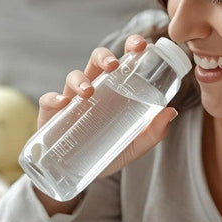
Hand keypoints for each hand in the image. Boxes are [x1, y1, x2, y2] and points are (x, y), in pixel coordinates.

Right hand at [33, 35, 179, 212]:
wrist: (78, 175)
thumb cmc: (107, 153)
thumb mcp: (134, 146)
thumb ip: (153, 132)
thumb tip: (171, 112)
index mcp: (115, 89)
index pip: (124, 60)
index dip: (130, 47)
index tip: (140, 46)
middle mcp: (94, 88)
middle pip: (97, 61)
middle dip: (104, 57)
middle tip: (114, 66)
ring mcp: (72, 99)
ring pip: (74, 76)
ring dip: (81, 80)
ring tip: (89, 92)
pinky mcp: (52, 113)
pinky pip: (50, 99)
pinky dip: (54, 98)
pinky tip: (62, 104)